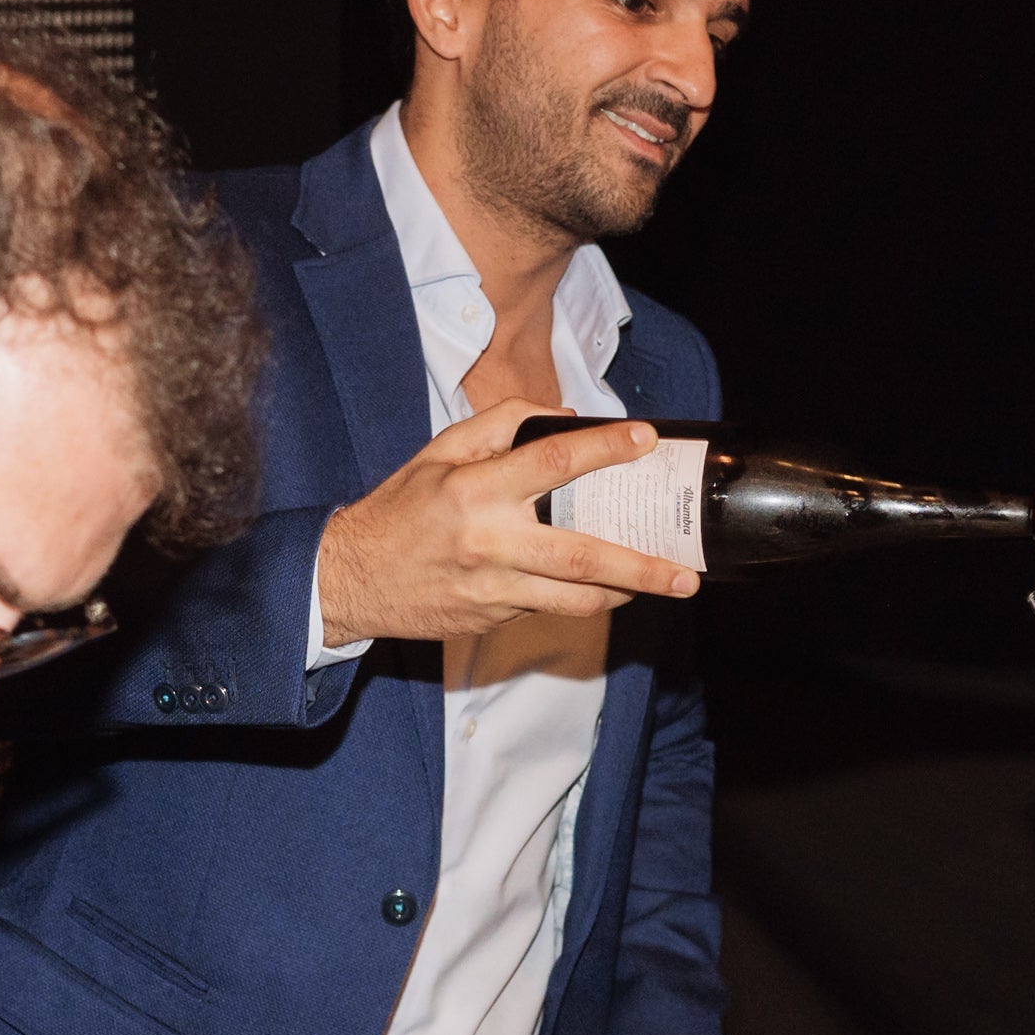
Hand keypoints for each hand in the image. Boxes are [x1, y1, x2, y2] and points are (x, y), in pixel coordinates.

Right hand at [315, 402, 698, 647]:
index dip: (605, 448)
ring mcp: (493, 586)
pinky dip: (586, 599)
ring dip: (626, 593)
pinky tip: (611, 590)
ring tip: (666, 584)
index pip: (554, 461)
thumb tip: (562, 418)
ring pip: (575, 596)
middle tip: (685, 570)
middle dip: (641, 565)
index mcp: (475, 490)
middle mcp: (489, 541)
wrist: (349, 578)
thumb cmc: (399, 509)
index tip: (645, 440)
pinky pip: (550, 608)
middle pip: (582, 554)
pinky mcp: (493, 616)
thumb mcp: (438, 452)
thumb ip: (498, 426)